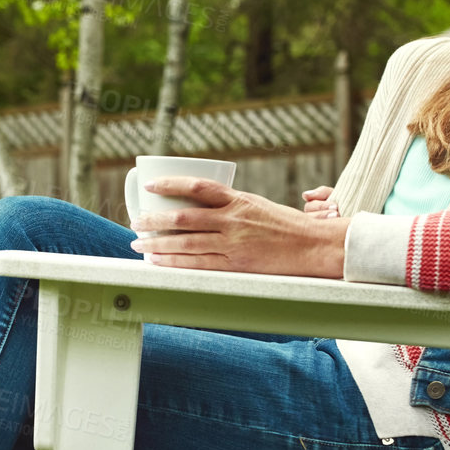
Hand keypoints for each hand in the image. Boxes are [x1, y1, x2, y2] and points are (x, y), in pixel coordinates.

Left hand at [130, 176, 349, 277]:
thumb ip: (229, 207)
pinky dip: (175, 263)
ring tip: (139, 245)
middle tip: (136, 222)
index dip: (171, 184)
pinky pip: (199, 265)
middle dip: (154, 220)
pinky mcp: (236, 265)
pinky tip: (159, 263)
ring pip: (186, 243)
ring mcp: (233, 244)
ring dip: (157, 245)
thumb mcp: (255, 206)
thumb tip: (198, 207)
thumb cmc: (285, 226)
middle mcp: (233, 220)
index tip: (151, 186)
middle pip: (184, 217)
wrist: (313, 246)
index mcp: (238, 200)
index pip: (198, 186)